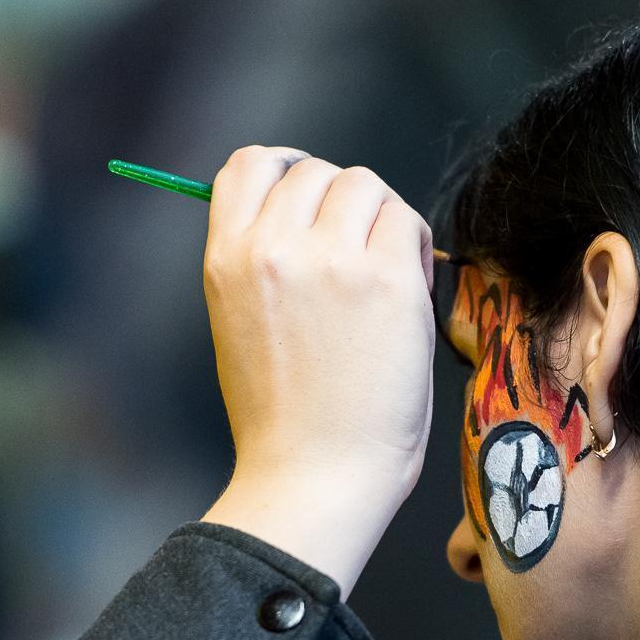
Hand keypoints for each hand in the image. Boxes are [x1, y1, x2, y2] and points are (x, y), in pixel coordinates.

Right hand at [199, 146, 435, 596]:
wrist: (316, 476)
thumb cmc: (285, 419)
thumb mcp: (241, 324)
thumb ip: (264, 263)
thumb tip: (309, 216)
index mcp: (226, 259)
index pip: (250, 164)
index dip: (286, 169)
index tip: (310, 198)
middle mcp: (273, 247)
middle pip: (317, 171)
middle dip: (341, 204)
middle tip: (356, 256)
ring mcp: (332, 260)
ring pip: (366, 185)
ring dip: (380, 219)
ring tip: (383, 276)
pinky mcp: (387, 280)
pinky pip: (407, 222)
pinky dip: (413, 247)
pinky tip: (409, 292)